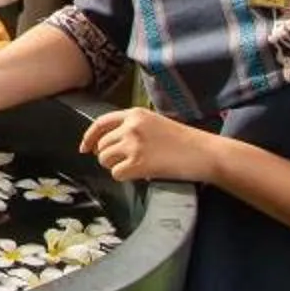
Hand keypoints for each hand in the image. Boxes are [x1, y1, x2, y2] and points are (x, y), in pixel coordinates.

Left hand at [79, 107, 218, 183]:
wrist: (204, 152)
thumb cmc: (184, 140)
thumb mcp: (154, 123)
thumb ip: (131, 128)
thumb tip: (108, 144)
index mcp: (134, 113)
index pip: (100, 123)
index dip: (89, 137)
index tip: (84, 148)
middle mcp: (130, 126)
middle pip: (101, 146)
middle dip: (108, 156)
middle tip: (126, 162)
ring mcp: (133, 145)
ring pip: (105, 159)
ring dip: (116, 166)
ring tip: (136, 166)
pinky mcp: (138, 163)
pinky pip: (116, 173)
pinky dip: (125, 177)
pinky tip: (141, 173)